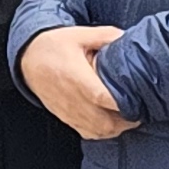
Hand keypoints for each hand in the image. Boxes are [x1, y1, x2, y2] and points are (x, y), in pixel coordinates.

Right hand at [19, 23, 132, 141]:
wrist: (28, 59)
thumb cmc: (53, 46)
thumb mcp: (79, 34)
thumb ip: (105, 36)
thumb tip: (127, 37)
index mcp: (77, 78)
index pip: (102, 98)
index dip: (123, 102)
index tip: (139, 98)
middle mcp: (73, 100)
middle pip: (105, 123)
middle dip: (127, 119)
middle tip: (140, 107)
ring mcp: (70, 112)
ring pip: (99, 132)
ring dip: (118, 127)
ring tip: (129, 114)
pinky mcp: (67, 118)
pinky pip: (89, 134)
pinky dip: (105, 132)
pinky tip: (112, 120)